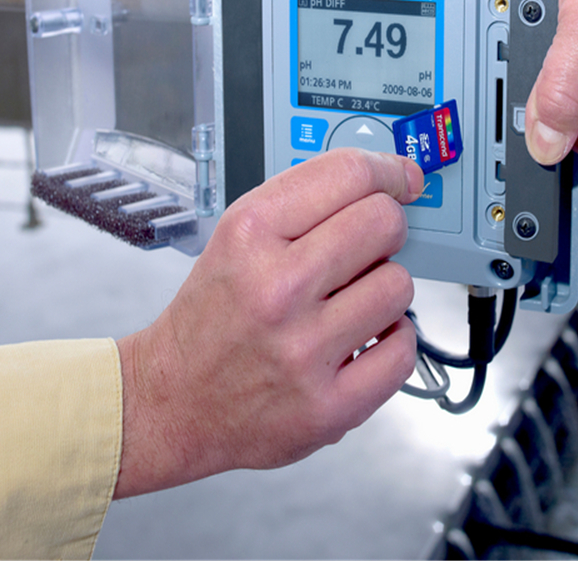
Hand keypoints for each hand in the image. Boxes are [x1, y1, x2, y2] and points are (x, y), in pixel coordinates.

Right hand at [113, 149, 423, 497]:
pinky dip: (391, 340)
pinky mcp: (329, 407)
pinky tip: (361, 339)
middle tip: (367, 245)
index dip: (387, 170)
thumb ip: (305, 202)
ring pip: (400, 285)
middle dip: (385, 228)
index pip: (348, 174)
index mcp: (250, 234)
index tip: (400, 179)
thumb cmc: (210, 318)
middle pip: (385, 223)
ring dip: (383, 288)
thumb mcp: (235, 237)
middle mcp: (277, 288)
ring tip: (349, 302)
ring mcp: (305, 350)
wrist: (174, 402)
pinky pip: (403, 350)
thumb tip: (390, 181)